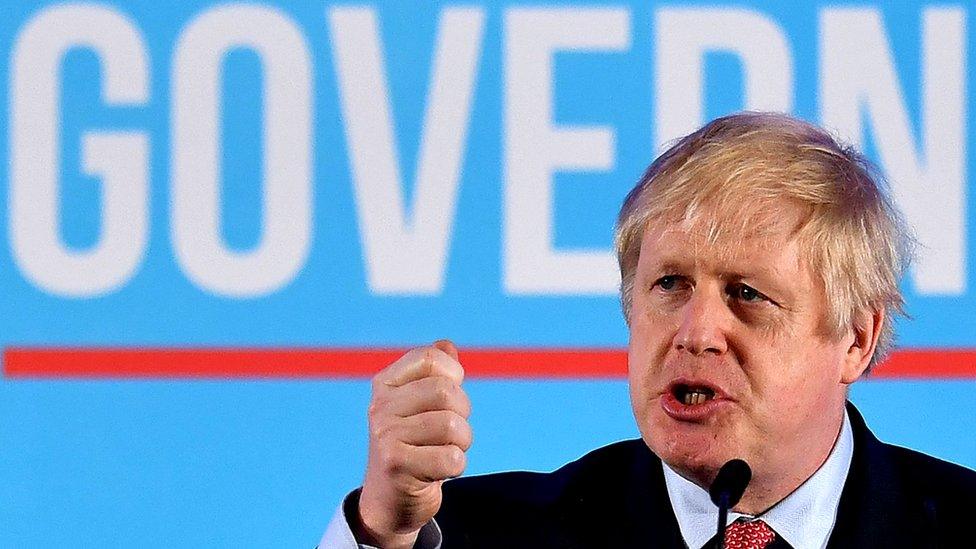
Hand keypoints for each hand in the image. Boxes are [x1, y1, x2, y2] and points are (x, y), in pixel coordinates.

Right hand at [356, 340, 471, 548]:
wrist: (389, 500)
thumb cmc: (413, 446)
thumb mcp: (418, 407)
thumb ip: (433, 375)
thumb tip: (446, 345)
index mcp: (386, 384)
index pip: (431, 358)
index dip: (454, 375)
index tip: (450, 396)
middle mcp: (380, 406)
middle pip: (447, 393)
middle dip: (463, 413)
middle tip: (451, 432)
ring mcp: (385, 436)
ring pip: (453, 426)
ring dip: (462, 443)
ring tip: (445, 450)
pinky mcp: (396, 466)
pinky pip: (451, 458)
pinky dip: (456, 466)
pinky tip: (439, 470)